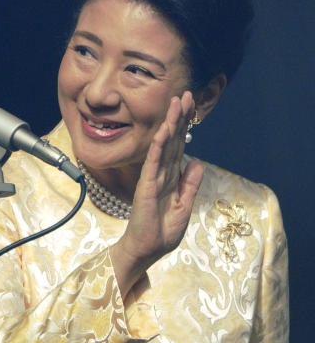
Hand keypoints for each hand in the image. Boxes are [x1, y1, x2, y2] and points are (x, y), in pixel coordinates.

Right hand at [110, 91, 202, 292]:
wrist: (145, 249)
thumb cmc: (161, 232)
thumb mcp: (183, 208)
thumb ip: (189, 185)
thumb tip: (198, 162)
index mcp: (172, 178)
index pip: (179, 146)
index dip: (184, 127)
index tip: (189, 106)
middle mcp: (162, 173)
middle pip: (172, 140)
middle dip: (179, 117)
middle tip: (184, 93)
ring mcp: (154, 178)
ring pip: (164, 146)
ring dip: (170, 124)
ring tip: (176, 103)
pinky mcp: (147, 186)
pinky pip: (154, 163)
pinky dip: (159, 146)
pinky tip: (163, 131)